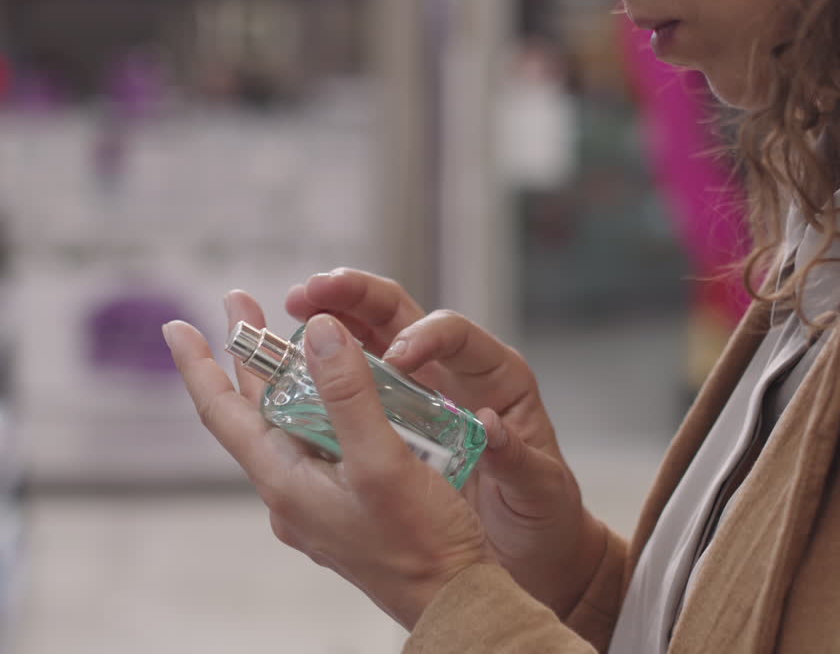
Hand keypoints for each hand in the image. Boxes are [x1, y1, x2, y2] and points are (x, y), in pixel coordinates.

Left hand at [163, 309, 494, 628]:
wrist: (453, 601)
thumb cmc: (420, 543)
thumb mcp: (382, 461)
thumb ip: (349, 396)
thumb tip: (319, 334)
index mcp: (285, 480)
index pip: (223, 412)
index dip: (198, 366)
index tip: (176, 326)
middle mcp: (291, 491)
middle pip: (256, 411)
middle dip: (248, 356)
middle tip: (241, 305)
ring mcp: (316, 502)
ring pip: (291, 426)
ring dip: (288, 380)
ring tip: (291, 338)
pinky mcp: (345, 507)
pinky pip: (320, 445)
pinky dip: (321, 408)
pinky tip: (344, 394)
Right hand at [285, 269, 607, 616]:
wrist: (534, 548)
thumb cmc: (545, 515)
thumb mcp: (539, 490)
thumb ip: (518, 460)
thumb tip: (491, 428)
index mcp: (497, 376)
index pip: (454, 332)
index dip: (424, 335)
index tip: (398, 357)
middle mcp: (455, 370)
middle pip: (401, 311)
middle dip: (356, 294)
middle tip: (314, 290)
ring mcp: (422, 386)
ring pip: (373, 332)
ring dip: (333, 315)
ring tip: (294, 307)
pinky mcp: (398, 411)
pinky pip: (359, 373)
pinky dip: (328, 361)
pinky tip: (295, 361)